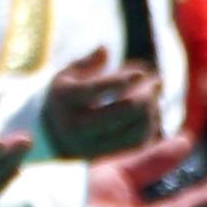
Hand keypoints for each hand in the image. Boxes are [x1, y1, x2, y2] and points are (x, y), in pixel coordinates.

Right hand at [40, 52, 162, 158]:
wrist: (49, 135)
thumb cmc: (64, 98)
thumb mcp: (65, 76)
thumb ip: (85, 62)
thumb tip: (105, 50)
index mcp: (65, 99)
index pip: (97, 89)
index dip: (123, 80)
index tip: (143, 73)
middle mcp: (76, 124)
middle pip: (125, 109)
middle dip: (146, 94)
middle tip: (157, 83)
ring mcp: (90, 144)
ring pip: (136, 128)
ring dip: (152, 110)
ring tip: (154, 97)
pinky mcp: (104, 156)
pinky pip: (137, 143)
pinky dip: (150, 127)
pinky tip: (152, 114)